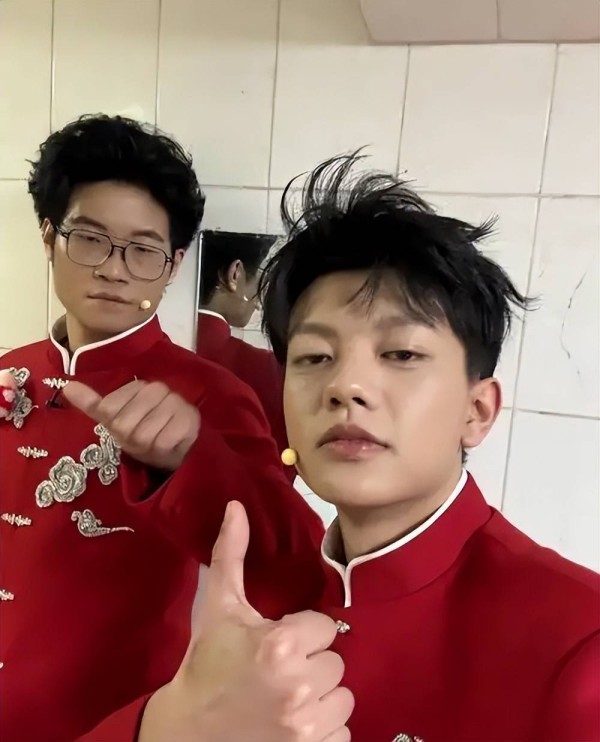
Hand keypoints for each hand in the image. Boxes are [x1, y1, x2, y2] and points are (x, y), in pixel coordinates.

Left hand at [63, 380, 199, 471]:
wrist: (182, 451)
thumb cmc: (147, 435)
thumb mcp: (117, 420)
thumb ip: (93, 403)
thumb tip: (67, 387)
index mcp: (139, 386)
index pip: (108, 409)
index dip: (116, 427)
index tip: (130, 428)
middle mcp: (158, 389)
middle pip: (124, 424)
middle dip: (132, 439)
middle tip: (145, 440)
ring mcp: (176, 403)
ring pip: (143, 435)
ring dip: (148, 448)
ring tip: (158, 443)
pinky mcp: (189, 421)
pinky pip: (162, 443)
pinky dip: (163, 452)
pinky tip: (172, 446)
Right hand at [139, 501, 353, 741]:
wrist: (189, 732)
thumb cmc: (207, 664)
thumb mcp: (219, 607)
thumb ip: (231, 554)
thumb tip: (236, 506)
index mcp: (280, 646)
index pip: (325, 627)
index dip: (302, 632)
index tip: (278, 641)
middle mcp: (299, 687)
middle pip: (336, 662)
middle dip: (312, 662)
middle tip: (280, 669)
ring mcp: (306, 727)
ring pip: (343, 696)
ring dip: (321, 695)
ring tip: (288, 694)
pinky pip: (342, 730)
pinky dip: (324, 727)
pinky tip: (294, 721)